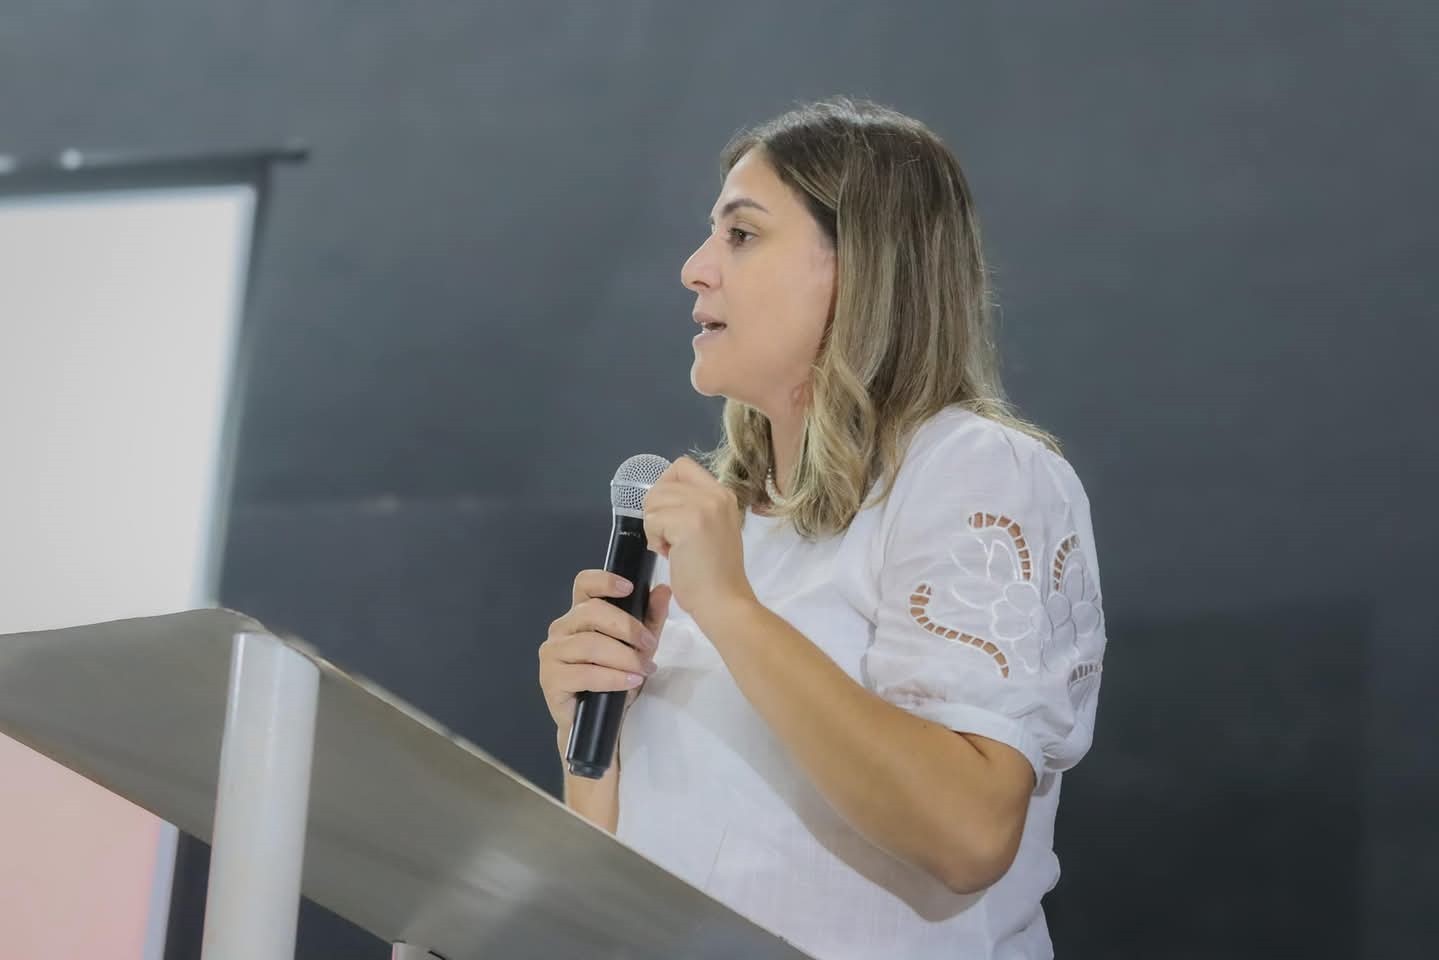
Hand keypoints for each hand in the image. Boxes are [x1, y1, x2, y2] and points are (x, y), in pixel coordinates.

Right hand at [538, 569, 673, 743]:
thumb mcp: (639, 647)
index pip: (584, 585)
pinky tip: (629, 682)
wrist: (599, 723)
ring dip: (623, 657)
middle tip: (649, 645)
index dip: (604, 581)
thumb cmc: (615, 680)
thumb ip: (650, 618)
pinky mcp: (551, 679)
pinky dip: (612, 677)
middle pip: (590, 612)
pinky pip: (584, 673)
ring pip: (589, 644)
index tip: (629, 588)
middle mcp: (561, 629)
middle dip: (626, 627)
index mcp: (579, 614)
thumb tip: (663, 590)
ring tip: (643, 669)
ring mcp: (552, 653)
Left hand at [642, 456, 755, 625]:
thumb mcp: (712, 528)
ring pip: (654, 501)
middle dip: (657, 512)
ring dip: (655, 527)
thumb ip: (694, 508)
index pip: (681, 467)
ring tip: (673, 548)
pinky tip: (671, 555)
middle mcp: (716, 494)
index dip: (666, 488)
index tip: (670, 515)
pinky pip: (652, 521)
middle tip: (671, 538)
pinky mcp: (688, 523)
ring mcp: (704, 507)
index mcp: (723, 494)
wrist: (724, 601)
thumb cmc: (715, 574)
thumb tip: (661, 497)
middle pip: (662, 484)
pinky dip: (654, 540)